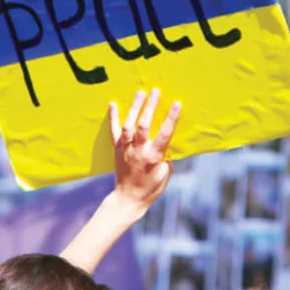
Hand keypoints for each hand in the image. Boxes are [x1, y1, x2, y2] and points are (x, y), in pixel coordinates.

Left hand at [108, 88, 181, 221]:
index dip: (171, 118)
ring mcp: (126, 149)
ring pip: (129, 125)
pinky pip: (114, 132)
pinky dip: (113, 117)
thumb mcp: (165, 176)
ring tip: (140, 92)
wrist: (128, 199)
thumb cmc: (150, 189)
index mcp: (153, 157)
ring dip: (134, 107)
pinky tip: (112, 104)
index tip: (177, 103)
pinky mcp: (117, 150)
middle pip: (144, 124)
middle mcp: (138, 151)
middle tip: (156, 91)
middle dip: (150, 106)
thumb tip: (168, 144)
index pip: (164, 134)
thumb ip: (166, 158)